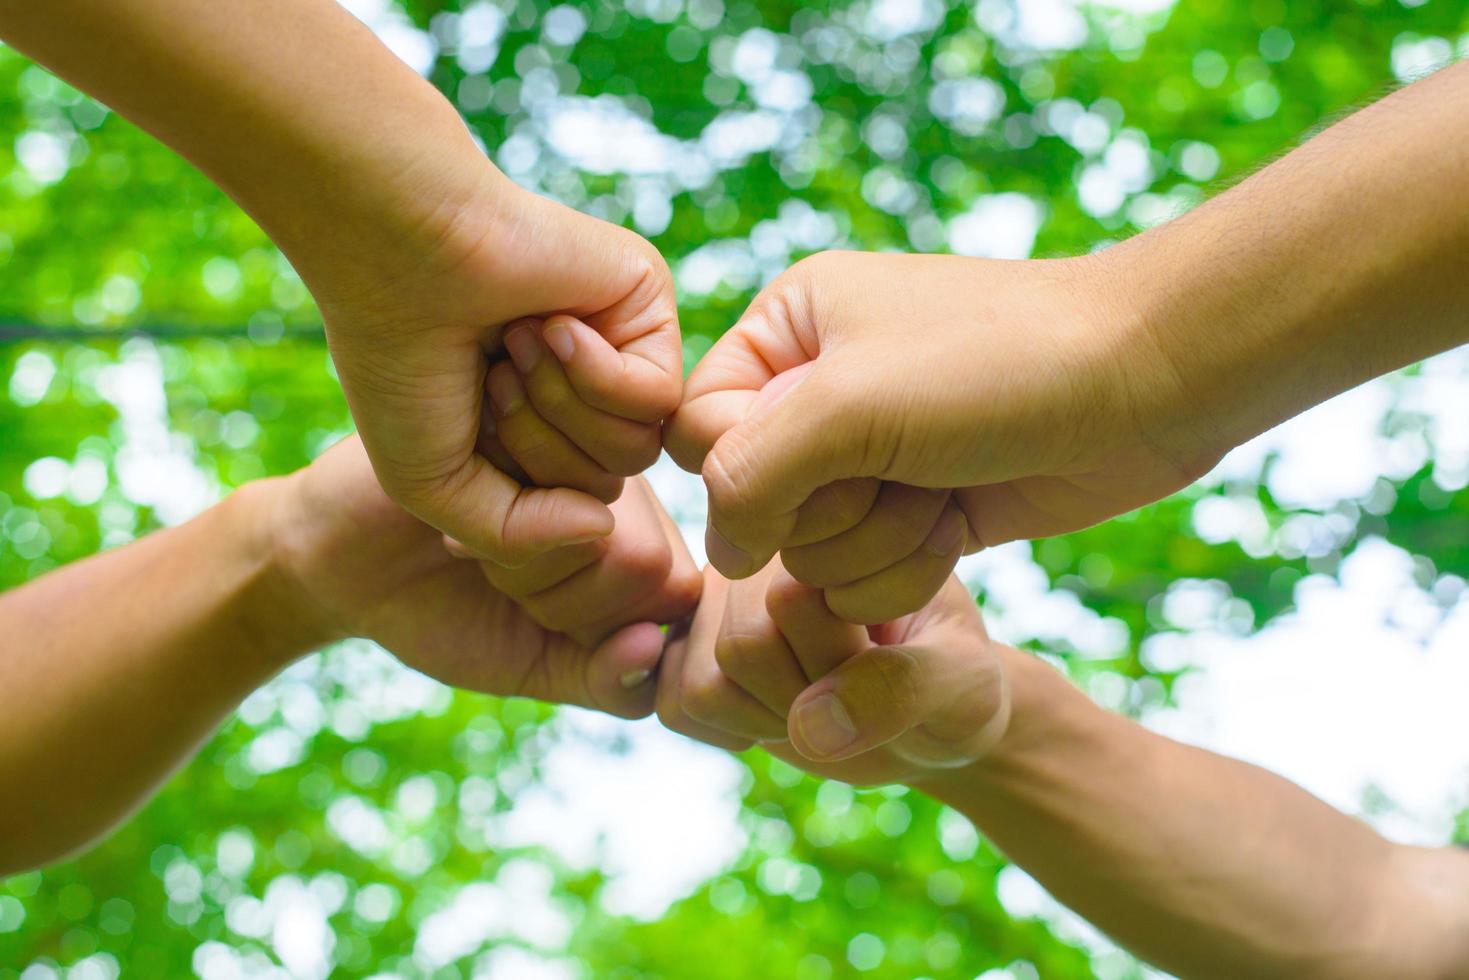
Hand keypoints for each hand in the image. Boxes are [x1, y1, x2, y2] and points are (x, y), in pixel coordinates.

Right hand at [267, 437, 700, 716]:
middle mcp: (626, 492)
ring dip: (526, 561)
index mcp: (635, 550)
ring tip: (469, 534)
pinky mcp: (537, 414)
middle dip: (556, 595)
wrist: (341, 561)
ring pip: (618, 536)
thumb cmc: (442, 612)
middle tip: (486, 565)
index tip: (520, 610)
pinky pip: (563, 492)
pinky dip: (507, 528)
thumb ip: (610, 682)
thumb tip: (657, 646)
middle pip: (652, 569)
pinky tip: (456, 510)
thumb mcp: (536, 665)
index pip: (674, 603)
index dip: (589, 623)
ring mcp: (583, 448)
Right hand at [311, 163, 681, 566]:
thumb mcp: (439, 488)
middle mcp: (589, 389)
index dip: (517, 486)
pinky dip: (593, 373)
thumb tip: (602, 526)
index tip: (465, 421)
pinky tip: (548, 323)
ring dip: (560, 408)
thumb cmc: (401, 365)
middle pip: (609, 482)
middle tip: (490, 378)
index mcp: (544, 425)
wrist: (397, 254)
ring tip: (514, 347)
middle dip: (538, 448)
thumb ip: (518, 535)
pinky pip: (658, 396)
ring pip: (639, 446)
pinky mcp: (650, 304)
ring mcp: (624, 345)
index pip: (572, 506)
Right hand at [655, 559, 1009, 785]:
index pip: (790, 602)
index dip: (841, 665)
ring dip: (768, 721)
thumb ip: (900, 690)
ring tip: (822, 705)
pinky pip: (674, 706)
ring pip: (698, 681)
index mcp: (829, 526)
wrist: (931, 714)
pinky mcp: (689, 647)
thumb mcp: (962, 685)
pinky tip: (779, 719)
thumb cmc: (956, 686)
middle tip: (859, 698)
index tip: (897, 670)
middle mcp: (760, 550)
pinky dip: (728, 733)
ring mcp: (716, 598)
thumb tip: (807, 728)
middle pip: (739, 645)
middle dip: (805, 699)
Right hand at [666, 250, 1212, 618]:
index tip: (827, 457)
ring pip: (811, 558)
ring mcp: (871, 458)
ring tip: (943, 490)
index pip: (697, 432)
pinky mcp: (917, 512)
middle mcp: (818, 391)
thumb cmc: (999, 365)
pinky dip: (912, 568)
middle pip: (756, 506)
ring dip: (880, 544)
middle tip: (904, 466)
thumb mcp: (849, 402)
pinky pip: (865, 582)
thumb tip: (723, 555)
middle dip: (835, 510)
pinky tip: (962, 521)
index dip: (748, 472)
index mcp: (786, 328)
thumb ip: (747, 472)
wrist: (1149, 382)